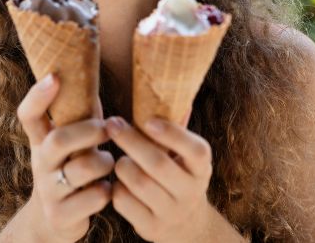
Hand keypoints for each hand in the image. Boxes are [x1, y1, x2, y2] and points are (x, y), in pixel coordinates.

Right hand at [16, 74, 114, 242]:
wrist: (54, 222)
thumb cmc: (71, 169)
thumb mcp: (70, 144)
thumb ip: (80, 115)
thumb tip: (93, 73)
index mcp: (41, 142)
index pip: (28, 115)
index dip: (38, 95)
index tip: (54, 76)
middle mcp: (41, 164)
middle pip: (58, 141)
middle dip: (88, 131)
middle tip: (107, 128)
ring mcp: (49, 191)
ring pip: (82, 169)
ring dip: (103, 162)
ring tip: (109, 163)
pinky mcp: (62, 215)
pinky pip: (94, 197)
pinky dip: (106, 191)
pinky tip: (106, 189)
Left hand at [105, 115, 213, 242]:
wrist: (184, 224)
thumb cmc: (177, 173)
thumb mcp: (185, 154)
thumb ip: (176, 125)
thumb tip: (174, 85)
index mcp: (202, 166)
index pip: (194, 149)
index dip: (172, 134)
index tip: (147, 120)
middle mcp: (191, 190)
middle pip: (158, 163)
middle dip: (131, 141)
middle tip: (112, 123)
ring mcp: (172, 212)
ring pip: (138, 183)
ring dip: (121, 165)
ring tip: (118, 157)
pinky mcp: (151, 228)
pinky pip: (124, 203)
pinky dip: (116, 188)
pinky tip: (117, 182)